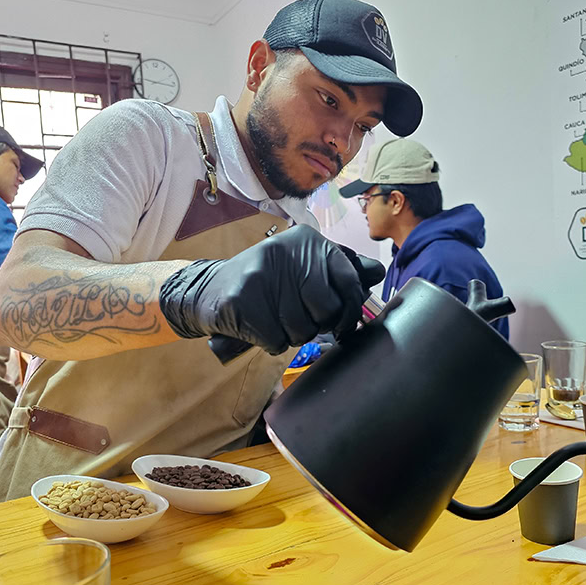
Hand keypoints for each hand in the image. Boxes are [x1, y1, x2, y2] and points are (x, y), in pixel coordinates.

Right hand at [160, 225, 373, 354]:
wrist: (211, 290)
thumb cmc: (267, 282)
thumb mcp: (303, 266)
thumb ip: (339, 270)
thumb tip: (375, 274)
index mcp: (308, 241)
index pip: (349, 280)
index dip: (351, 310)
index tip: (344, 325)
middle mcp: (287, 250)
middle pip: (327, 310)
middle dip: (317, 324)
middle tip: (300, 319)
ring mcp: (262, 274)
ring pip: (302, 329)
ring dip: (291, 335)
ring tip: (276, 319)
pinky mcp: (242, 300)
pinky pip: (275, 340)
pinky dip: (270, 343)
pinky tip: (259, 327)